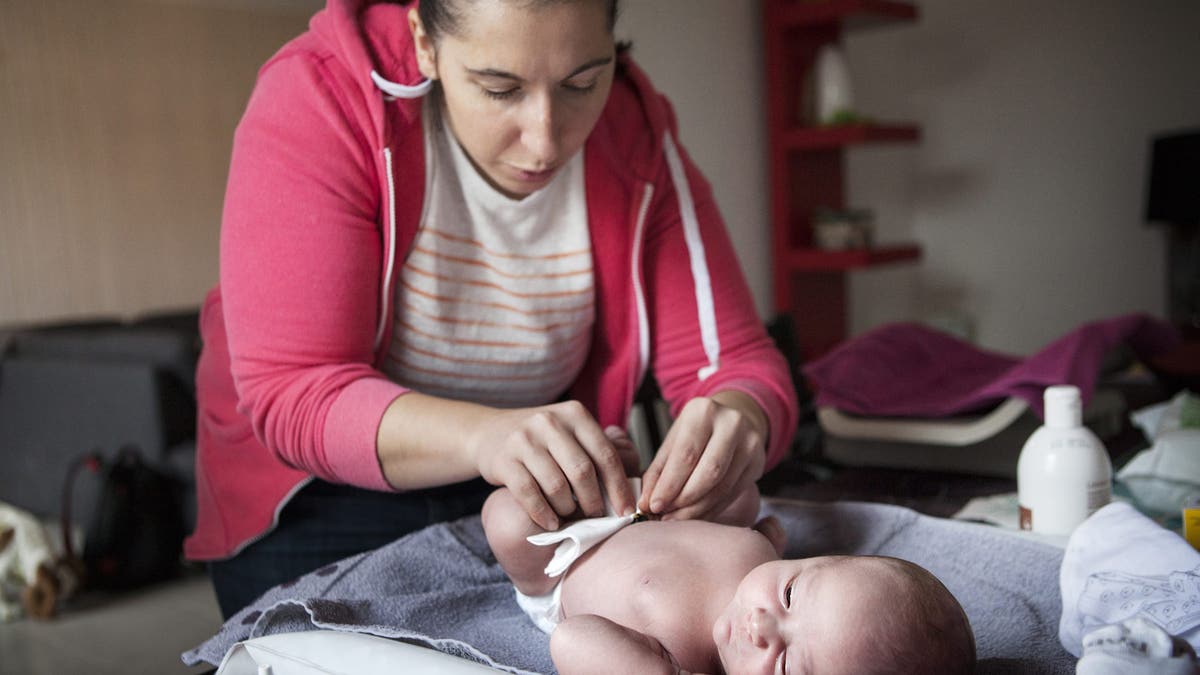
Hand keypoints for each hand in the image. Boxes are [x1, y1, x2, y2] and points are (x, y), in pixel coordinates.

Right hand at [469, 401, 634, 530]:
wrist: (491, 432)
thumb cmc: (544, 440)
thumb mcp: (571, 433)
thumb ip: (599, 449)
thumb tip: (633, 482)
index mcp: (575, 414)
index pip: (605, 454)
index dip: (619, 486)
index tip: (626, 510)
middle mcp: (549, 422)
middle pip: (582, 471)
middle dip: (594, 501)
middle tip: (597, 516)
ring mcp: (524, 439)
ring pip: (556, 485)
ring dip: (568, 509)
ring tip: (571, 517)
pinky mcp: (503, 460)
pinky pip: (529, 494)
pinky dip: (543, 514)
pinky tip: (551, 523)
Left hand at [638, 392, 766, 520]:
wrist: (731, 421)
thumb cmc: (697, 432)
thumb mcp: (673, 441)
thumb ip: (659, 471)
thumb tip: (646, 502)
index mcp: (703, 412)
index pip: (686, 455)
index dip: (669, 485)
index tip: (654, 505)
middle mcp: (731, 423)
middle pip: (708, 473)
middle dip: (684, 500)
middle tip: (665, 515)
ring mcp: (749, 443)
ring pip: (722, 487)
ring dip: (697, 508)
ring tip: (677, 517)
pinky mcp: (758, 463)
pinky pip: (732, 493)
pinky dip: (711, 509)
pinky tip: (696, 514)